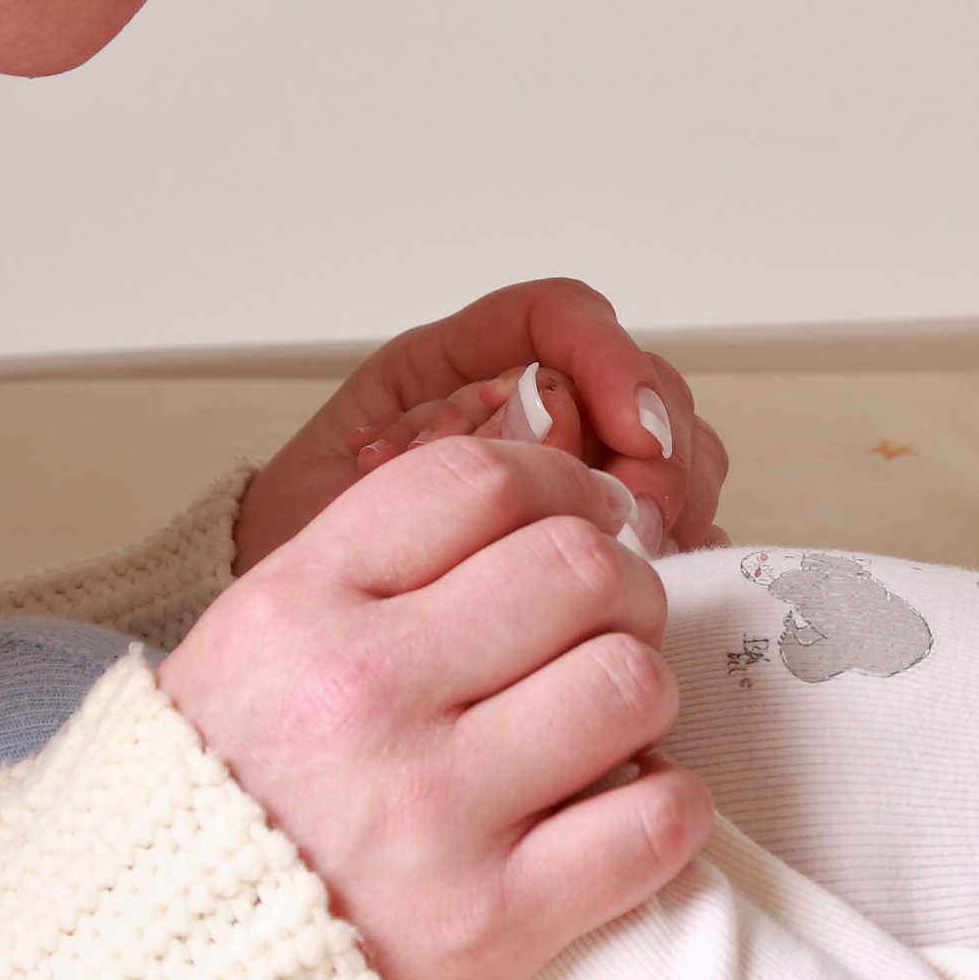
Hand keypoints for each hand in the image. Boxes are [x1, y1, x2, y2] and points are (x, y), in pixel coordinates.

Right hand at [158, 435, 714, 979]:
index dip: (563, 484)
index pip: (478, 483)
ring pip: (630, 681)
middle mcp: (363, 694)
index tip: (586, 516)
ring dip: (642, 695)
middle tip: (604, 629)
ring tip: (603, 727)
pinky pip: (653, 821)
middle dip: (620, 588)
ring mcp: (432, 810)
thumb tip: (532, 494)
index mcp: (297, 608)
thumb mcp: (247, 650)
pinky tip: (627, 809)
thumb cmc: (217, 810)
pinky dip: (667, 808)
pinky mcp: (491, 920)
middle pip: (578, 568)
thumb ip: (368, 568)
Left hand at [233, 280, 729, 571]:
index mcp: (452, 370)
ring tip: (644, 552)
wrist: (294, 660)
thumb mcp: (347, 491)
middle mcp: (525, 410)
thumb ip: (444, 446)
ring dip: (678, 493)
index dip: (610, 358)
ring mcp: (571, 475)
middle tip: (643, 511)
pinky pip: (678, 519)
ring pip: (673, 446)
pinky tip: (662, 576)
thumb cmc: (302, 563)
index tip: (630, 425)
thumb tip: (554, 416)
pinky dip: (685, 542)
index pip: (559, 319)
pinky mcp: (599, 540)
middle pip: (640, 382)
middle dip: (659, 443)